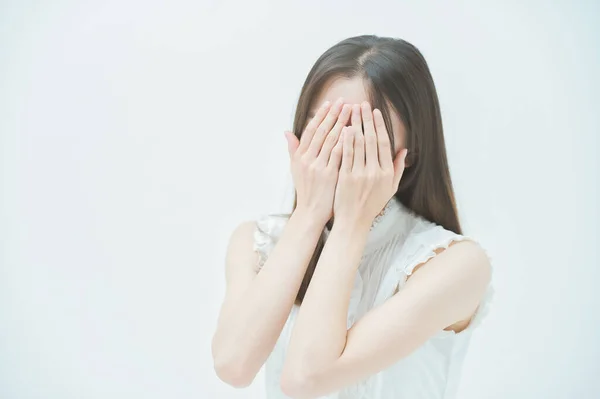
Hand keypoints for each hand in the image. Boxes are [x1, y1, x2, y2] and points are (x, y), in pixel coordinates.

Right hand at [285, 97, 351, 224]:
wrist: (311, 212)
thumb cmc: (307, 190)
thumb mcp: (296, 169)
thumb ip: (294, 150)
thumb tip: (286, 132)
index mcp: (300, 156)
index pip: (311, 130)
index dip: (320, 115)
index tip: (330, 103)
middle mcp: (307, 160)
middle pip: (321, 132)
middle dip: (334, 115)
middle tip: (345, 101)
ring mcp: (318, 167)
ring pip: (331, 140)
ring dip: (342, 123)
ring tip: (352, 111)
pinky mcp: (329, 175)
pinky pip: (338, 154)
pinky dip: (345, 141)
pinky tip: (354, 131)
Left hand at [333, 102, 407, 226]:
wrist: (354, 222)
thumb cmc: (372, 204)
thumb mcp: (390, 188)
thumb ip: (397, 168)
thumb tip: (403, 150)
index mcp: (387, 173)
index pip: (383, 143)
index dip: (378, 125)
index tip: (374, 111)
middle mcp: (375, 172)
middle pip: (370, 140)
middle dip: (365, 120)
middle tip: (361, 104)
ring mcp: (360, 175)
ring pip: (358, 145)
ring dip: (354, 125)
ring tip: (350, 110)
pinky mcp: (346, 178)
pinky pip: (346, 156)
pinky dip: (345, 141)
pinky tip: (343, 128)